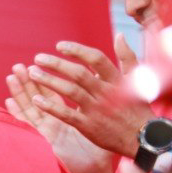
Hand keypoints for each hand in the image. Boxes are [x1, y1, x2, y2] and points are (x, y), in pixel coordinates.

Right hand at [6, 63, 113, 172]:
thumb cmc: (100, 155)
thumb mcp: (102, 126)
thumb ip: (100, 108)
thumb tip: (106, 91)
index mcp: (67, 120)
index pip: (53, 96)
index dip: (44, 82)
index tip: (37, 66)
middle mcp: (53, 125)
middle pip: (36, 99)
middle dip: (27, 82)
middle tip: (18, 66)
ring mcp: (46, 133)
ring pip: (29, 108)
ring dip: (20, 92)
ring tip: (11, 76)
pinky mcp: (43, 141)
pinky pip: (28, 125)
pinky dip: (18, 113)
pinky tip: (9, 102)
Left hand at [24, 38, 151, 160]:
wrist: (141, 136)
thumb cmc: (136, 106)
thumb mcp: (137, 80)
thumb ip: (127, 57)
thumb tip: (120, 35)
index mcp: (116, 79)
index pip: (96, 58)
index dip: (77, 50)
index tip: (59, 45)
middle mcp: (106, 92)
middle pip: (78, 73)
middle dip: (56, 64)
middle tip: (38, 58)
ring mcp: (96, 109)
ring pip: (70, 91)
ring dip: (49, 81)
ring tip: (32, 73)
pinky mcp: (88, 126)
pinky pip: (66, 114)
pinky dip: (50, 107)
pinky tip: (35, 100)